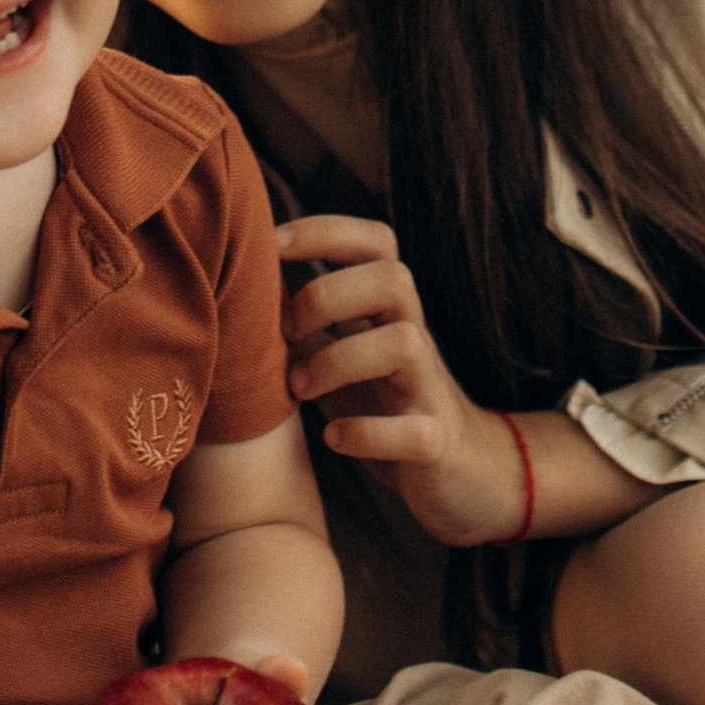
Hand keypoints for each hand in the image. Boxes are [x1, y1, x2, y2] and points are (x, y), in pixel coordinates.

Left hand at [275, 219, 531, 548]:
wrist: (457, 473)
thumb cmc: (384, 403)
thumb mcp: (342, 353)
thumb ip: (308, 321)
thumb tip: (247, 282)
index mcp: (390, 312)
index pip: (376, 244)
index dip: (326, 231)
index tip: (273, 244)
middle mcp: (416, 340)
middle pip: (394, 279)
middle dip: (327, 295)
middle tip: (286, 332)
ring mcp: (429, 391)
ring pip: (405, 344)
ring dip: (338, 360)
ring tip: (300, 387)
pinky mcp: (435, 445)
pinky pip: (413, 433)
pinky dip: (367, 434)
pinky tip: (334, 438)